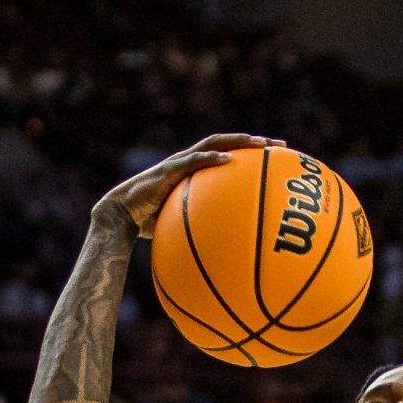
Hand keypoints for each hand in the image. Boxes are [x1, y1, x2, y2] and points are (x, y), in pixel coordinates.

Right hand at [95, 134, 277, 238]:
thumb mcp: (184, 229)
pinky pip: (193, 162)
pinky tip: (230, 160)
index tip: (280, 160)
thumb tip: (230, 260)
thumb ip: (206, 232)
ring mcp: (179, 163)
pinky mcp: (168, 169)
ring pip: (214, 144)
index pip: (230, 157)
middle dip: (256, 143)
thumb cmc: (151, 225)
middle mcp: (191, 163)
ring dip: (239, 142)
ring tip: (260, 144)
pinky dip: (211, 159)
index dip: (254, 156)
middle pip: (229, 144)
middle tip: (282, 146)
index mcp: (197, 173)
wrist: (121, 217)